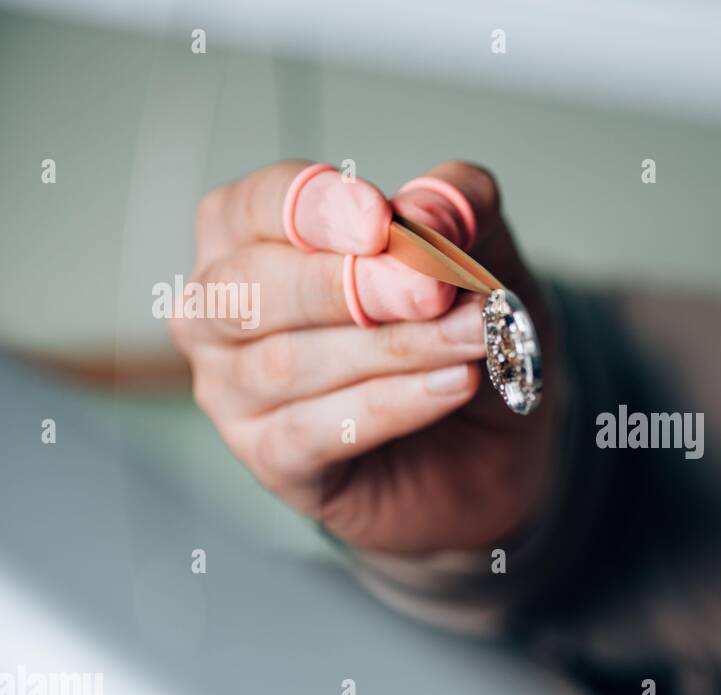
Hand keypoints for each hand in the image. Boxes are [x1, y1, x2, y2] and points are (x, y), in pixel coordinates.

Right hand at [170, 160, 560, 552]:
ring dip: (394, 347)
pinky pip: (316, 430)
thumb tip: (424, 206)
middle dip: (351, 284)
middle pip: (255, 284)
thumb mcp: (481, 255)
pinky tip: (453, 385)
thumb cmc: (459, 334)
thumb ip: (459, 210)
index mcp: (251, 234)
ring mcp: (233, 389)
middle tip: (433, 290)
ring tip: (474, 338)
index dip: (319, 209)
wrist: (490, 444)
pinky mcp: (270, 457)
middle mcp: (222, 309)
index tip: (382, 219)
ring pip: (290, 361)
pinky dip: (393, 404)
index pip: (259, 205)